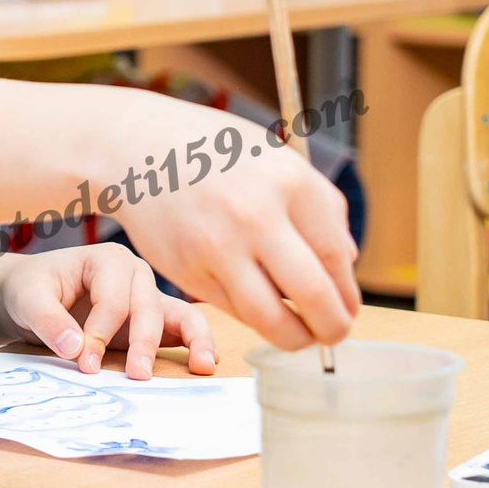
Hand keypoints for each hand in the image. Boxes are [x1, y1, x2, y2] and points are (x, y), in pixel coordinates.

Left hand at [0, 242, 215, 376]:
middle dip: (143, 343)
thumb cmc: (31, 289)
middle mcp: (135, 274)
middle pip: (149, 308)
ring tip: (201, 367)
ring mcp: (149, 297)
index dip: (100, 332)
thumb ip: (48, 320)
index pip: (113, 299)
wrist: (31, 296)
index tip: (83, 362)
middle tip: (136, 377)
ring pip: (181, 314)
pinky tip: (205, 363)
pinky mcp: (154, 321)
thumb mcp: (27, 298)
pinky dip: (198, 343)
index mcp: (107, 259)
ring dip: (193, 341)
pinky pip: (184, 328)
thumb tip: (76, 348)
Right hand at [103, 94, 358, 350]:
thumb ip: (321, 206)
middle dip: (332, 327)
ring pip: (271, 319)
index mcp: (288, 181)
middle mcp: (255, 216)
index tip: (349, 308)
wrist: (139, 149)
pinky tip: (262, 308)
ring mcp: (218, 247)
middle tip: (335, 333)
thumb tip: (347, 264)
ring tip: (302, 334)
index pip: (335, 256)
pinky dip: (255, 318)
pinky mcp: (188, 273)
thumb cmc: (217, 152)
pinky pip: (235, 312)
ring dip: (295, 338)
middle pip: (313, 295)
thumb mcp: (278, 158)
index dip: (348, 293)